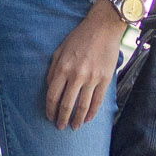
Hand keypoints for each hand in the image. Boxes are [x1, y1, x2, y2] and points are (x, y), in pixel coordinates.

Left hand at [45, 0, 124, 129]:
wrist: (103, 27)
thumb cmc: (80, 37)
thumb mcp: (60, 50)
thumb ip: (53, 70)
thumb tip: (49, 88)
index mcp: (63, 68)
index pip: (53, 96)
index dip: (50, 110)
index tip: (49, 117)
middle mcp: (76, 75)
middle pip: (66, 104)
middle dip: (61, 119)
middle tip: (60, 127)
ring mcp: (92, 78)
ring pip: (82, 106)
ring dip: (77, 120)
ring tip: (74, 127)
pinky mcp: (105, 79)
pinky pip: (97, 101)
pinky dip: (92, 112)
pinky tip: (88, 119)